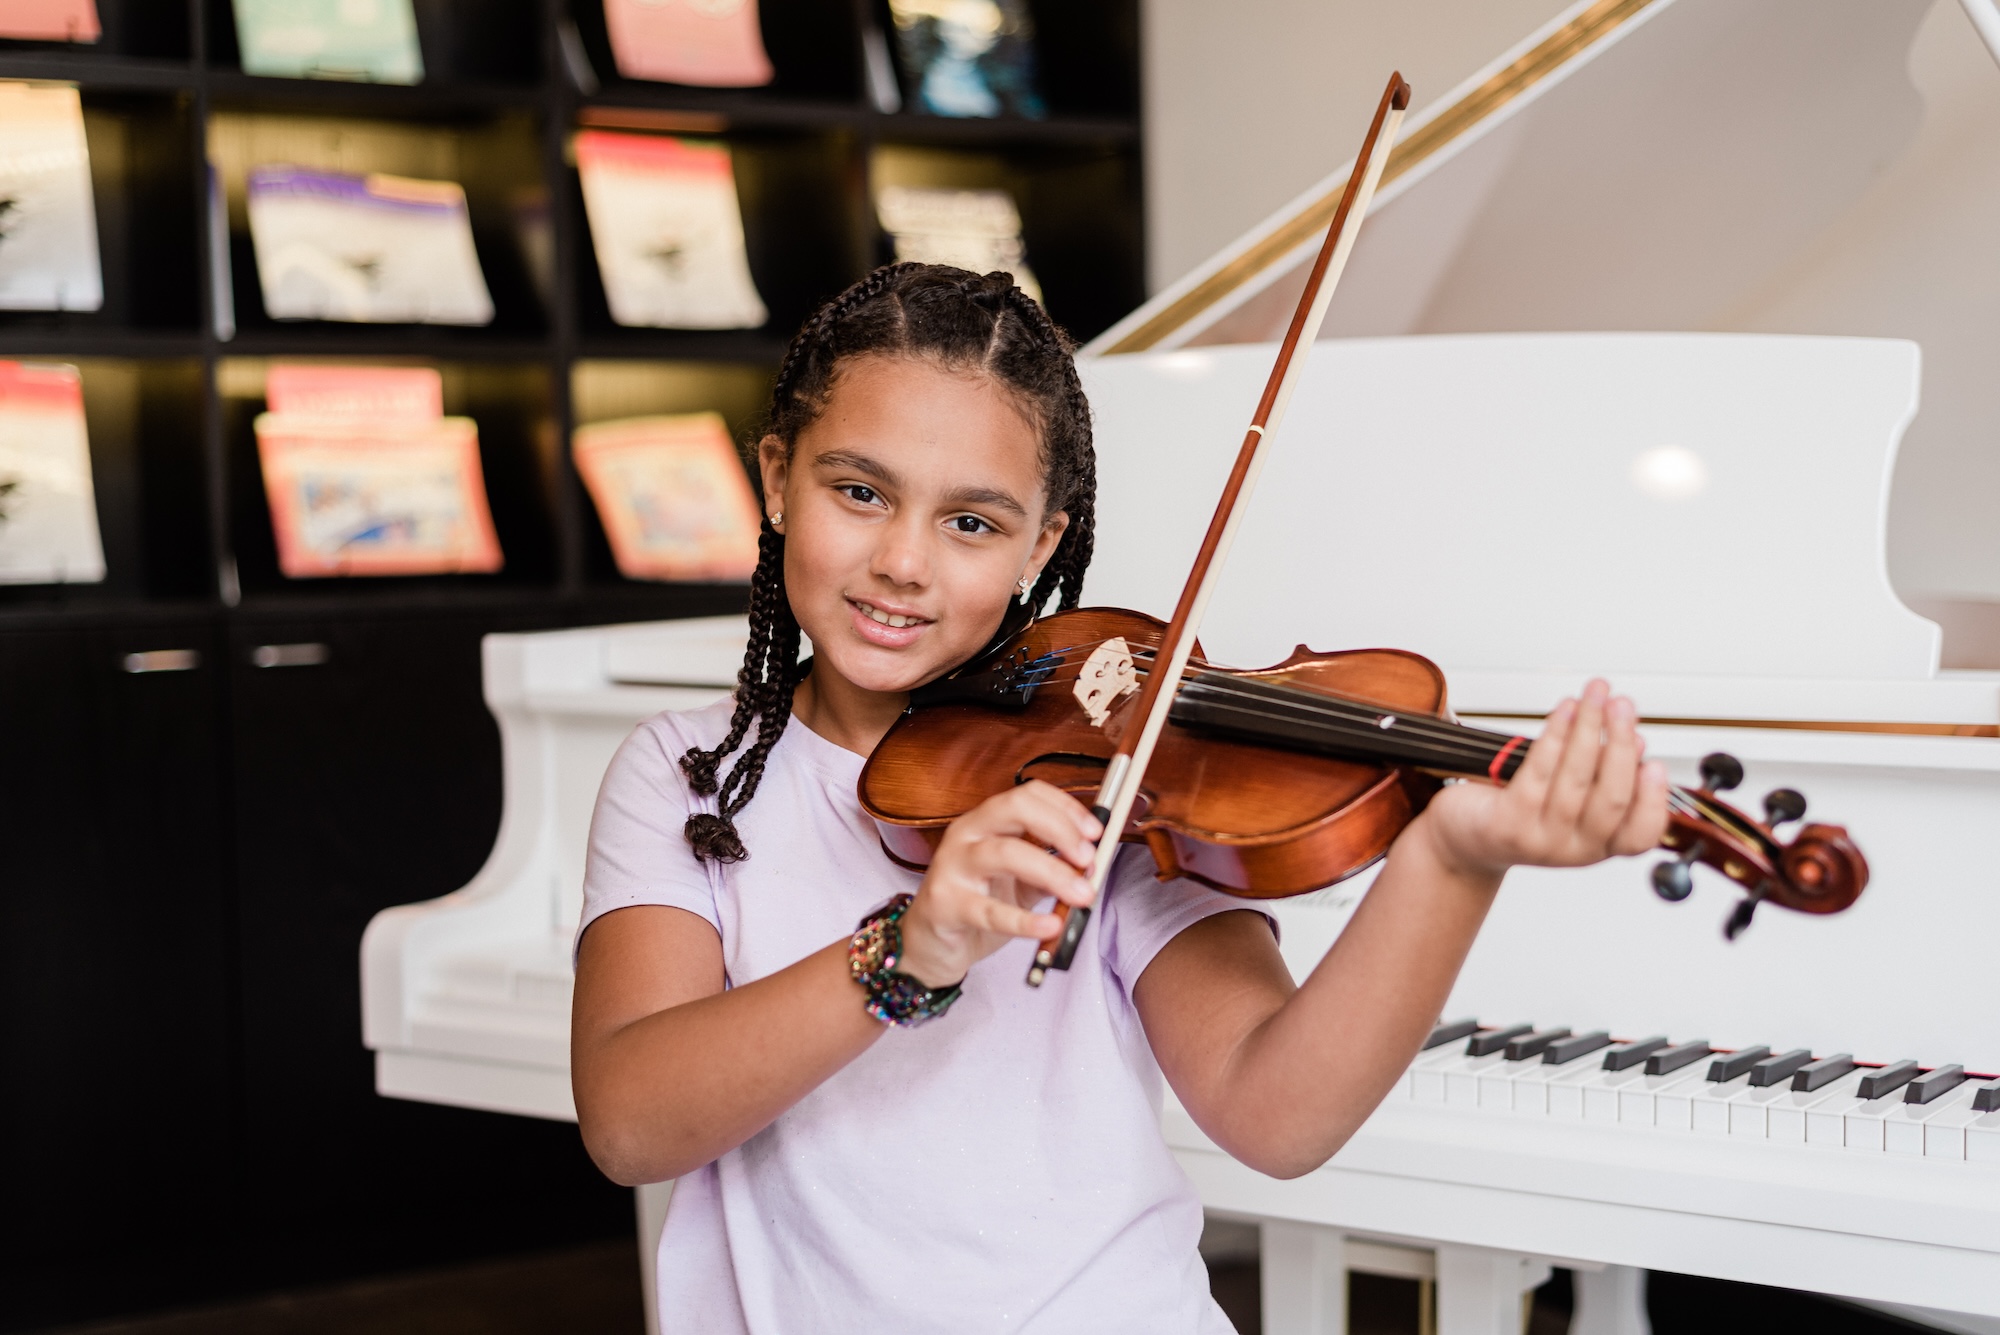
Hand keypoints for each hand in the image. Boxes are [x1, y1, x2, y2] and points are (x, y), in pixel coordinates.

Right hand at [894, 780, 1103, 987]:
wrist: (930, 943)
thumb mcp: (1019, 881)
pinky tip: (1050, 926)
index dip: (1066, 807)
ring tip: (1082, 894)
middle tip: (1088, 857)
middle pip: (1014, 810)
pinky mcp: (945, 904)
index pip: (1027, 794)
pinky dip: (1025, 920)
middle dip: (1059, 829)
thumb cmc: (976, 902)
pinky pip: (989, 910)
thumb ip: (1050, 870)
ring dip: (1052, 872)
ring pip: (1005, 854)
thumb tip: (1090, 865)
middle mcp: (966, 834)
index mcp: (986, 821)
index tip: (1096, 831)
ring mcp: (952, 867)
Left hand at [1414, 679, 1668, 880]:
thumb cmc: (1517, 812)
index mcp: (1597, 847)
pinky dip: (1556, 734)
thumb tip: (1634, 743)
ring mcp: (1540, 839)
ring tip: (1595, 695)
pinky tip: (1565, 711)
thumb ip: (1602, 777)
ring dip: (1590, 727)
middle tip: (1623, 705)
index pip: (1639, 835)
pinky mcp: (1509, 823)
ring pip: (1576, 779)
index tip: (1655, 762)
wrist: (1461, 838)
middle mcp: (1573, 849)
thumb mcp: (1570, 799)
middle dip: (1620, 744)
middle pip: (1611, 798)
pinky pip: (1539, 771)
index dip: (1653, 800)